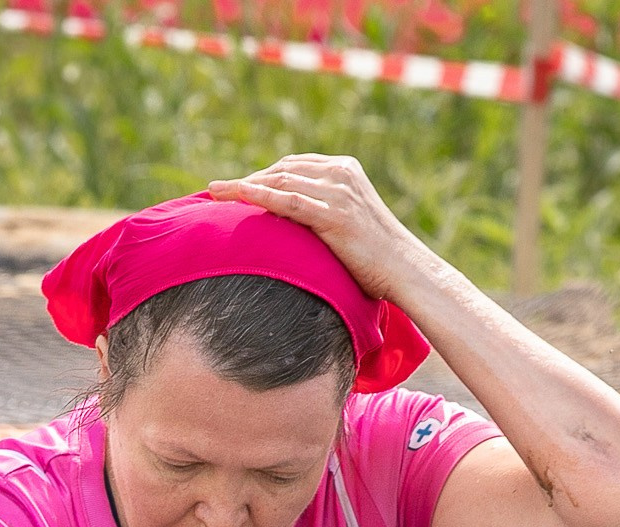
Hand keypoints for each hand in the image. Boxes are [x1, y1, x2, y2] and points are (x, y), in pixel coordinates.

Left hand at [205, 154, 438, 304]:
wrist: (405, 269)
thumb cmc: (378, 255)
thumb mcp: (351, 220)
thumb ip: (325, 208)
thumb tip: (294, 220)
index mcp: (345, 169)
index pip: (294, 164)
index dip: (263, 173)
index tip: (238, 185)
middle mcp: (340, 174)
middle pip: (282, 169)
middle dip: (248, 179)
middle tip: (219, 191)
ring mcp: (337, 193)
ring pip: (280, 181)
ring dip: (243, 185)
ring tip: (214, 192)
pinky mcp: (333, 215)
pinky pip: (286, 201)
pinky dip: (256, 195)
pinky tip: (234, 196)